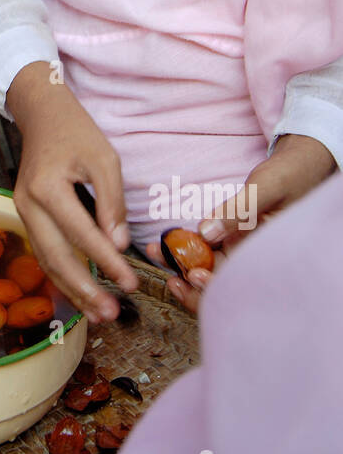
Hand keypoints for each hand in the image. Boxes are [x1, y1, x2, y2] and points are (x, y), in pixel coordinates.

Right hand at [7, 62, 136, 322]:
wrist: (42, 115)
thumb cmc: (77, 133)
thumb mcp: (104, 158)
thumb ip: (112, 202)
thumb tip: (118, 245)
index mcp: (46, 187)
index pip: (81, 234)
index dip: (106, 261)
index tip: (131, 283)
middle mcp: (27, 204)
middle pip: (55, 257)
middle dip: (84, 289)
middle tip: (110, 313)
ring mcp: (22, 211)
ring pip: (45, 260)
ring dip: (72, 290)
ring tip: (98, 313)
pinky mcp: (27, 216)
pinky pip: (43, 252)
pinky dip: (61, 276)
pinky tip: (80, 294)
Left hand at [147, 133, 336, 314]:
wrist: (298, 165)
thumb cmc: (290, 175)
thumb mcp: (266, 189)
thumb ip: (239, 210)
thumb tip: (206, 232)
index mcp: (267, 253)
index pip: (239, 283)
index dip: (215, 288)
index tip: (194, 275)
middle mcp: (251, 255)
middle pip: (219, 282)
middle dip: (190, 282)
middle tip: (167, 271)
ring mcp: (239, 248)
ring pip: (207, 267)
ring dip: (180, 265)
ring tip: (156, 252)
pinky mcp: (229, 238)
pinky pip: (205, 251)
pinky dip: (184, 250)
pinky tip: (165, 247)